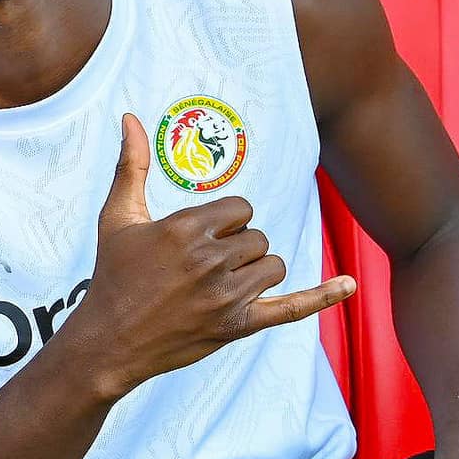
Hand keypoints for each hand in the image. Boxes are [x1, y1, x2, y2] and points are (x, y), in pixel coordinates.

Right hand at [62, 115, 353, 399]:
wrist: (109, 340)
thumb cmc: (112, 275)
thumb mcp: (117, 218)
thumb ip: (130, 165)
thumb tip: (129, 117)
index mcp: (184, 230)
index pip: (240, 209)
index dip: (225, 221)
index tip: (200, 238)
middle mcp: (208, 261)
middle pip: (257, 237)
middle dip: (236, 247)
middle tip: (201, 265)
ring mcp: (226, 296)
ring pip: (273, 265)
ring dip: (255, 269)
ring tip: (222, 281)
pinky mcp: (237, 325)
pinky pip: (291, 307)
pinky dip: (323, 296)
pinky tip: (349, 286)